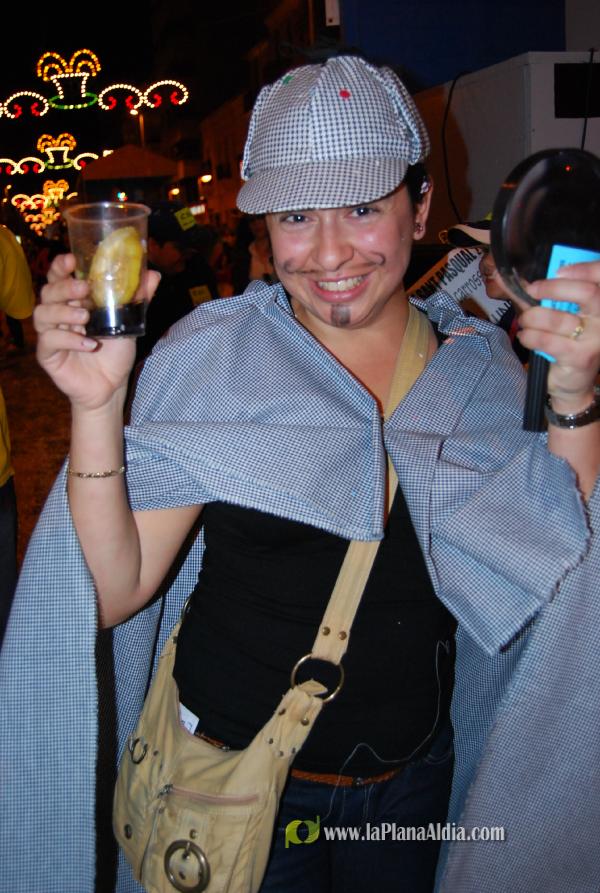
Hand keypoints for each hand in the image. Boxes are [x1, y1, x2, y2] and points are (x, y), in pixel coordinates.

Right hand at [35, 253, 159, 411]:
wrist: (112, 385)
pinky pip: (49, 341)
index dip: (60, 266)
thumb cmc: (115, 352)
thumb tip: (153, 274)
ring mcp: (50, 334)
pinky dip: (68, 340)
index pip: (58, 278)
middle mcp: (58, 315)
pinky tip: (88, 344)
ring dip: (64, 313)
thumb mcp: (130, 322)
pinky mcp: (48, 355)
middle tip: (84, 290)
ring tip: (86, 319)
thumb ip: (138, 299)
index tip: (72, 260)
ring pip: (43, 314)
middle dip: (64, 287)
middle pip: (48, 292)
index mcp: (73, 302)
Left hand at [513, 260, 599, 411]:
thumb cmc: (563, 344)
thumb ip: (537, 296)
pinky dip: (530, 336)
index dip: (584, 268)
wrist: (572, 384)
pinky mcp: (581, 357)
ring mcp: (595, 339)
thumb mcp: (554, 315)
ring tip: (524, 321)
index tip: (558, 270)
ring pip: (559, 319)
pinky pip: (548, 341)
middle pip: (587, 293)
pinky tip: (526, 337)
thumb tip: (509, 278)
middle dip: (554, 288)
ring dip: (533, 317)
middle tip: (533, 290)